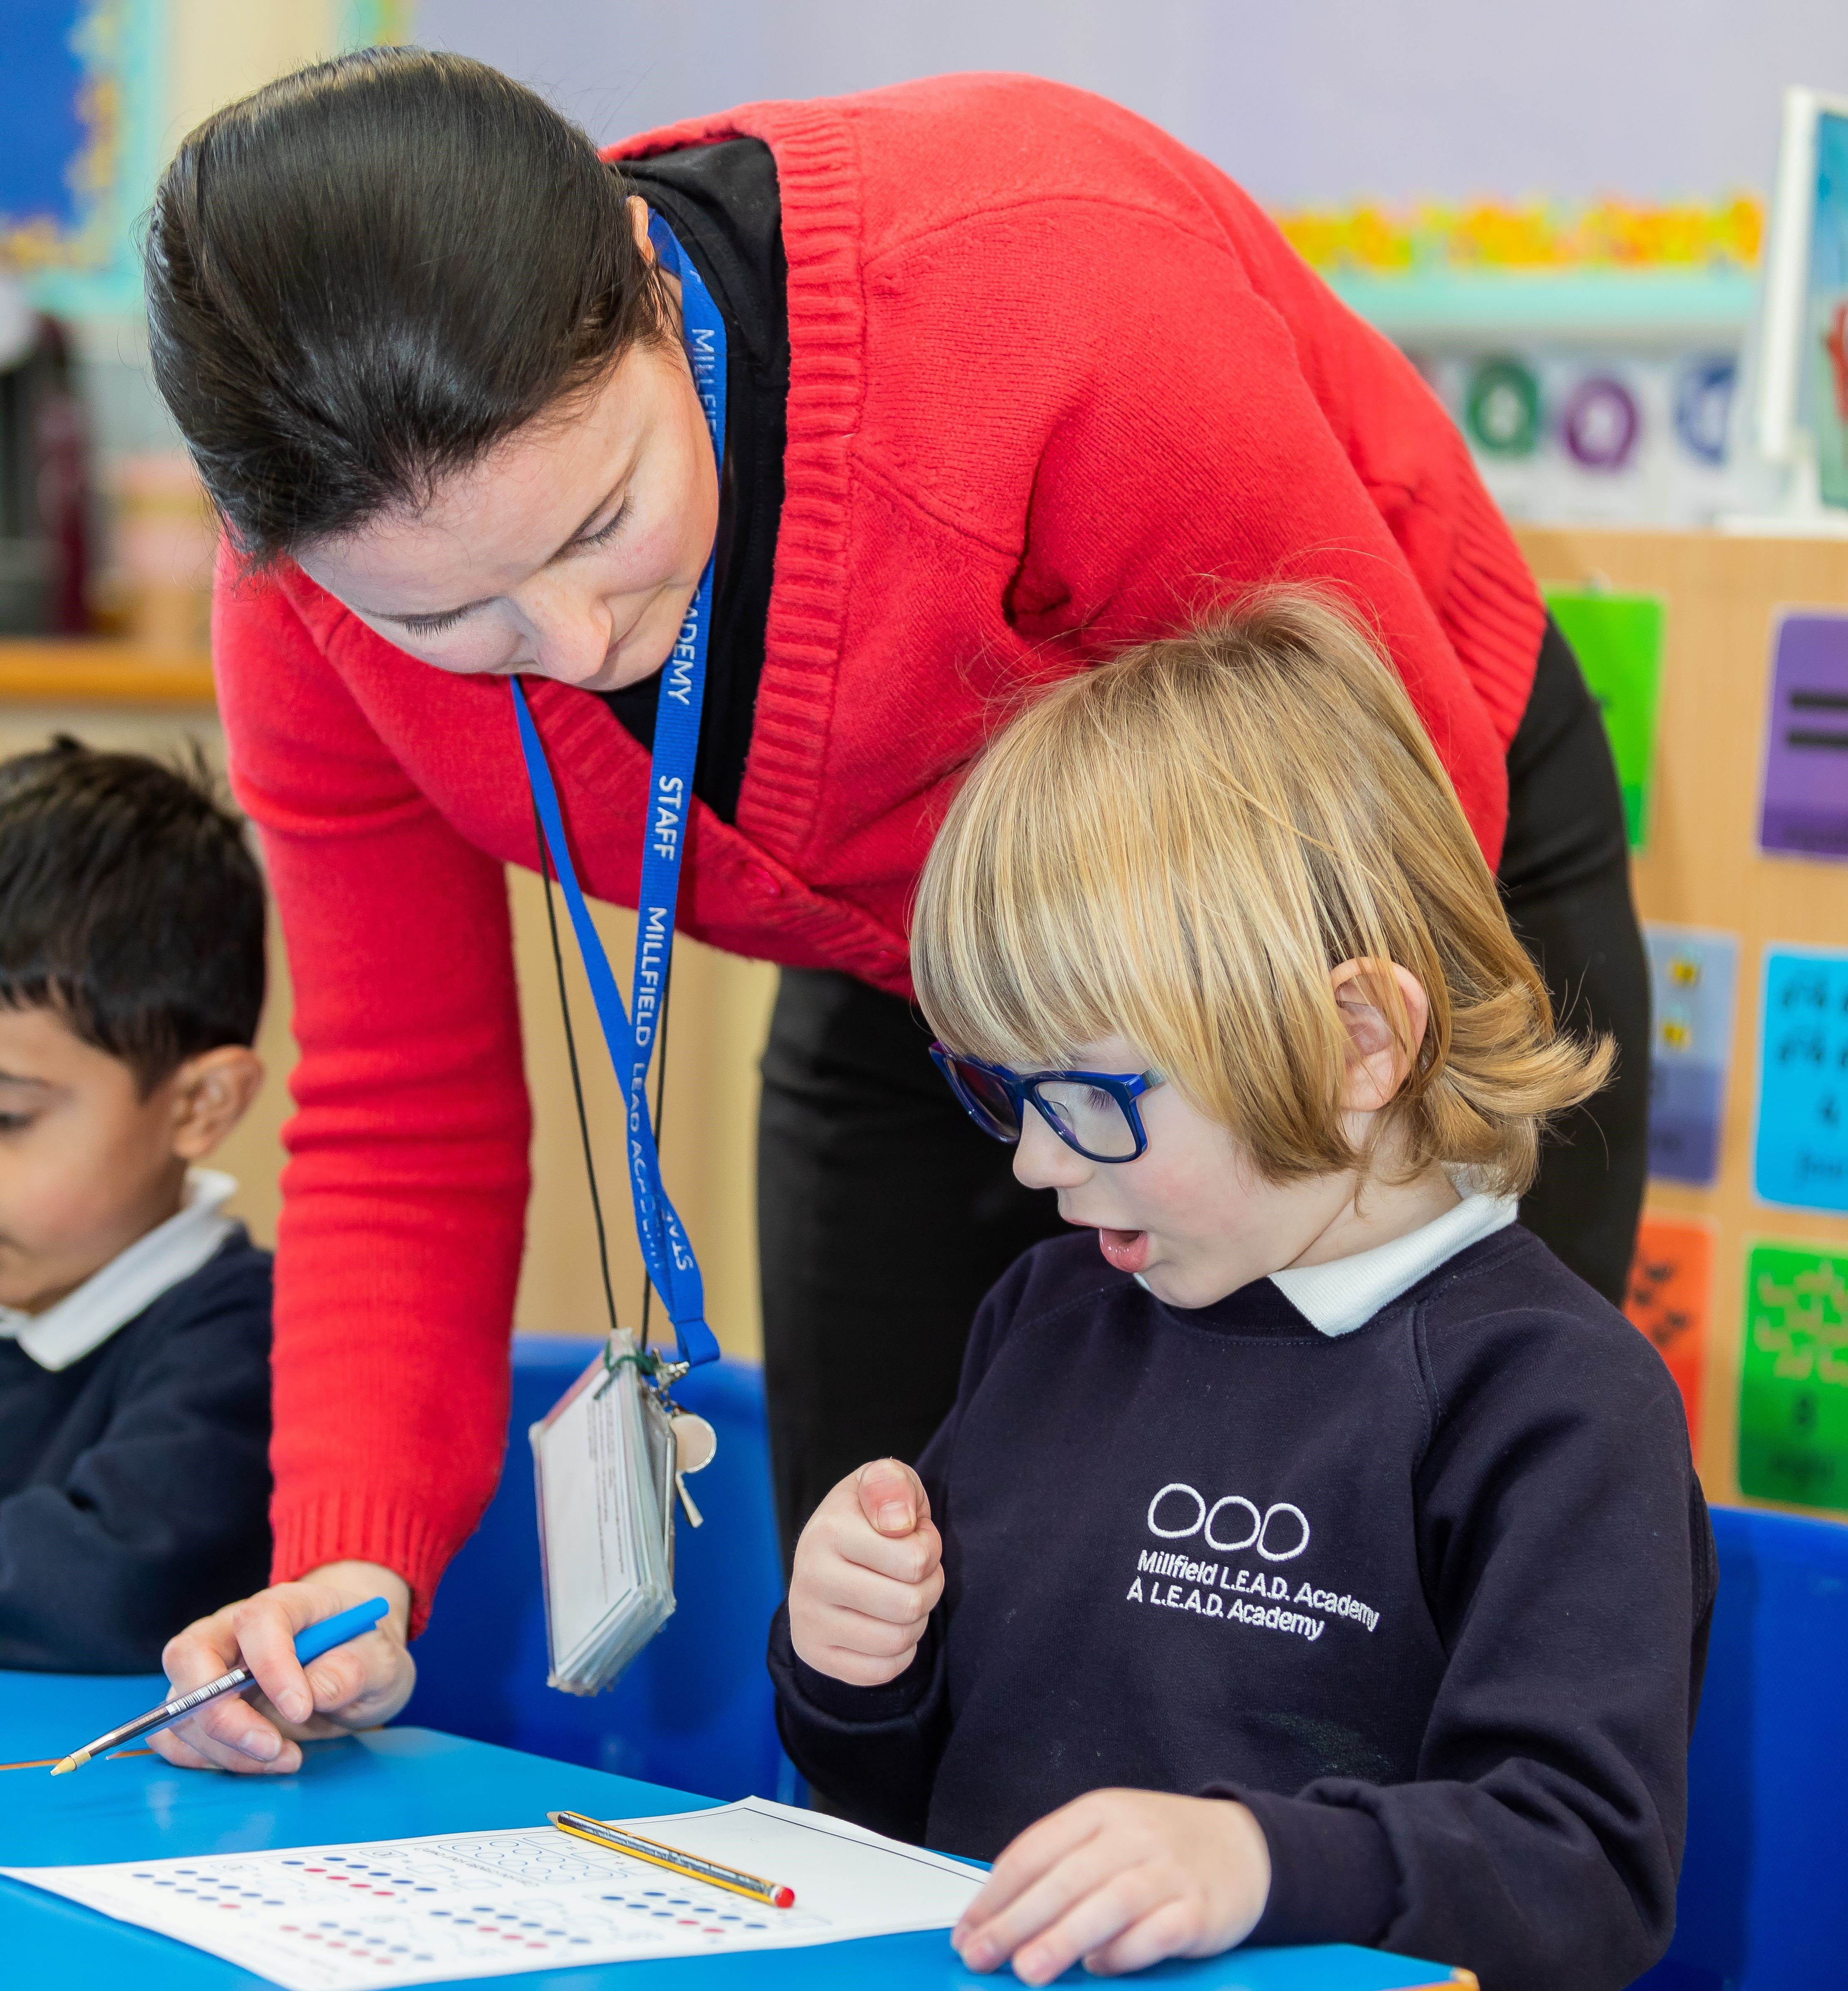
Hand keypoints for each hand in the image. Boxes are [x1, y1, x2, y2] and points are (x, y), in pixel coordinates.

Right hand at [148, 1561, 415, 1774]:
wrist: (352, 1666)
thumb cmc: (363, 1656)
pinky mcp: (200, 1706)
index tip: (301, 1708)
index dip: (272, 1665)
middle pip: (192, 1656)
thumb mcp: (381, 1663)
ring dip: (223, 1747)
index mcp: (287, 1603)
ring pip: (180, 1705)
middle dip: (223, 1714)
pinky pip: (174, 1735)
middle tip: (272, 1748)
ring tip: (285, 1758)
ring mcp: (210, 1667)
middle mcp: (235, 1629)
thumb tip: (313, 1693)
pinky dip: (203, 1759)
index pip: (259, 1620)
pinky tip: (253, 1764)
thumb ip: (354, 1671)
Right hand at [788, 1459, 943, 1685]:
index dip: (930, 1549)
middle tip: (916, 1573)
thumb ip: (892, 1483)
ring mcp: (808, 1621)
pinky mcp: (814, 1654)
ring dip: (917, 1620)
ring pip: (897, 1641)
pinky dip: (900, 1652)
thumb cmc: (867, 1514)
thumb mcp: (883, 1479)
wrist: (825, 1552)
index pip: (915, 1560)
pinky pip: (881, 1671)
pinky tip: (889, 1624)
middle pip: (909, 1606)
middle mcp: (811, 1578)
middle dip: (929, 1588)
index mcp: (828, 1531)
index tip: (915, 1537)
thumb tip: (897, 1523)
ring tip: (905, 1594)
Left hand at [952, 1789, 1270, 1983]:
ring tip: (1028, 1969)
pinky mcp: (1199, 1910)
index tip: (966, 1929)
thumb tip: (1002, 1915)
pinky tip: (1099, 1966)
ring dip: (1063, 1939)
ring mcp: (1168, 1871)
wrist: (1246, 1846)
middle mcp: (1132, 1835)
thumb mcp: (1109, 1835)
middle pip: (1064, 1878)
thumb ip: (1061, 1867)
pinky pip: (1157, 1932)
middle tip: (980, 1954)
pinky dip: (1126, 1951)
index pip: (1034, 1850)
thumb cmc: (1162, 1847)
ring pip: (1107, 1904)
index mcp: (1100, 1812)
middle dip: (1016, 1921)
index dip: (995, 1893)